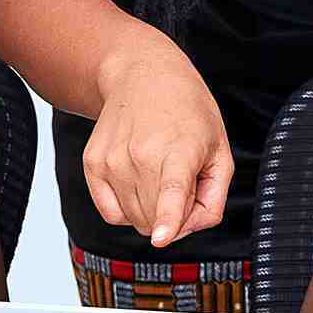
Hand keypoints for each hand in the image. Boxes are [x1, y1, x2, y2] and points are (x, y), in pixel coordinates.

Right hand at [86, 49, 233, 245]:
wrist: (142, 74)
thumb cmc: (186, 110)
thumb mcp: (219, 148)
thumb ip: (214, 197)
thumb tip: (186, 229)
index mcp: (179, 148)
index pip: (171, 189)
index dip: (167, 218)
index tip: (160, 237)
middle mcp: (140, 154)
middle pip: (156, 220)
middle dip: (174, 215)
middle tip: (182, 181)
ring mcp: (112, 160)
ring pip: (135, 220)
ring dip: (151, 210)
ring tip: (159, 171)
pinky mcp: (92, 164)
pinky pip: (112, 213)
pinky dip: (128, 207)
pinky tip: (138, 180)